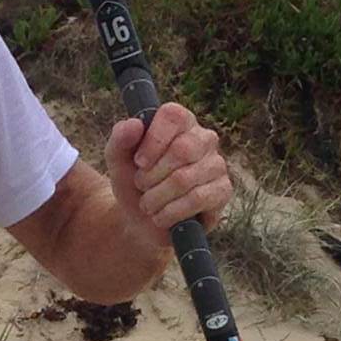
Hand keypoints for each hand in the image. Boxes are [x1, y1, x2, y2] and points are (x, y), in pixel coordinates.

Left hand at [107, 104, 230, 264]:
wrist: (141, 223)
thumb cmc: (134, 185)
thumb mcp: (118, 162)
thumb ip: (120, 139)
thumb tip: (135, 124)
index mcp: (180, 123)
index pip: (173, 116)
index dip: (153, 141)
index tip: (139, 162)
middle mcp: (204, 139)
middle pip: (181, 149)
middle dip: (152, 175)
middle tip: (141, 186)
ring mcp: (217, 164)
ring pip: (185, 178)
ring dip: (157, 198)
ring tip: (148, 205)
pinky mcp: (223, 190)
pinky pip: (198, 199)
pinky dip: (172, 212)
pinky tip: (162, 217)